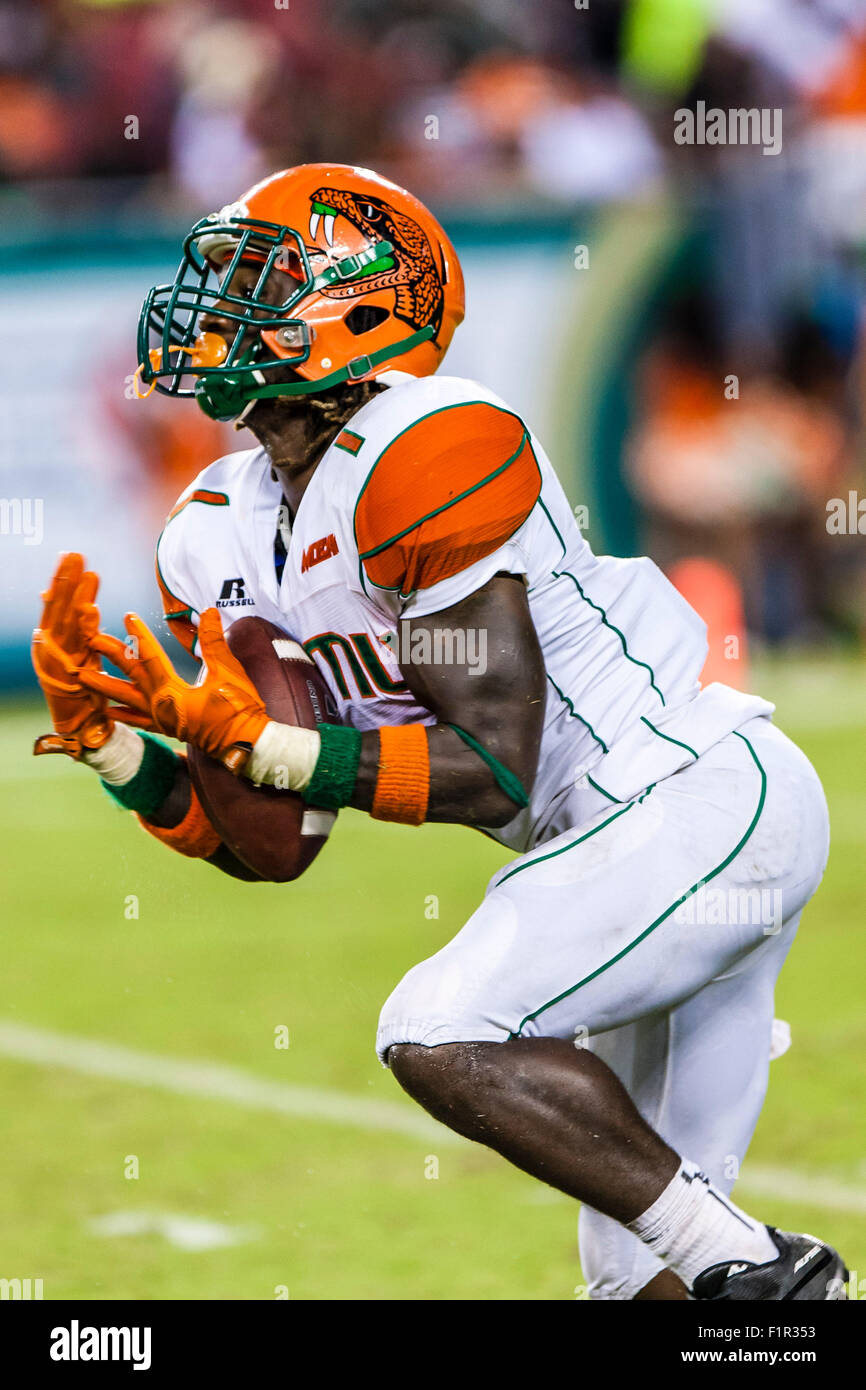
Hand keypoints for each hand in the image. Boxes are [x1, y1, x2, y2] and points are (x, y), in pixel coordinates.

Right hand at [31, 552, 146, 757]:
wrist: (80, 722)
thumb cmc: (83, 685)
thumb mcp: (79, 650)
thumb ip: (75, 626)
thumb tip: (67, 597)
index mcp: (52, 637)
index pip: (57, 601)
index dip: (63, 579)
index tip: (71, 555)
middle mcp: (51, 645)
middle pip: (59, 606)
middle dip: (67, 580)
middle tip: (76, 554)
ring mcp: (58, 659)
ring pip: (69, 622)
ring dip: (79, 597)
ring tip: (89, 574)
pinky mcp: (69, 673)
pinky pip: (80, 646)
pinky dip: (85, 627)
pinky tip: (92, 609)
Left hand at [79, 608, 268, 771]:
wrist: (246, 746)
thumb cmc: (239, 710)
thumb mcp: (229, 672)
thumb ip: (214, 641)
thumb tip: (209, 611)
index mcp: (172, 692)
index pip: (150, 657)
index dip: (138, 635)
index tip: (127, 617)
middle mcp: (160, 706)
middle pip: (130, 676)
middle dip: (110, 656)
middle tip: (91, 640)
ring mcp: (162, 719)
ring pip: (125, 701)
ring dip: (104, 687)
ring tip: (84, 677)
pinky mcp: (168, 729)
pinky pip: (138, 721)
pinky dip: (122, 716)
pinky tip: (109, 712)